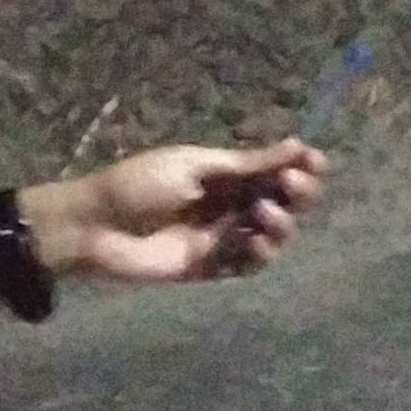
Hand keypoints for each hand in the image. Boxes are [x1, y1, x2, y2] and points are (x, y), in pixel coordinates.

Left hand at [28, 139, 327, 286]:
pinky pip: (250, 263)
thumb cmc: (137, 186)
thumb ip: (246, 164)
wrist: (95, 227)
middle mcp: (229, 203)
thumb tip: (297, 145)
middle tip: (294, 186)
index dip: (299, 165)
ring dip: (280, 223)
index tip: (315, 161)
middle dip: (297, 193)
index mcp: (224, 173)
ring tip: (264, 216)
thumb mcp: (193, 166)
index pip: (274, 168)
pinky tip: (254, 243)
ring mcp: (222, 236)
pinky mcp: (212, 266)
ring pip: (272, 233)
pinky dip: (260, 254)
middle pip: (281, 200)